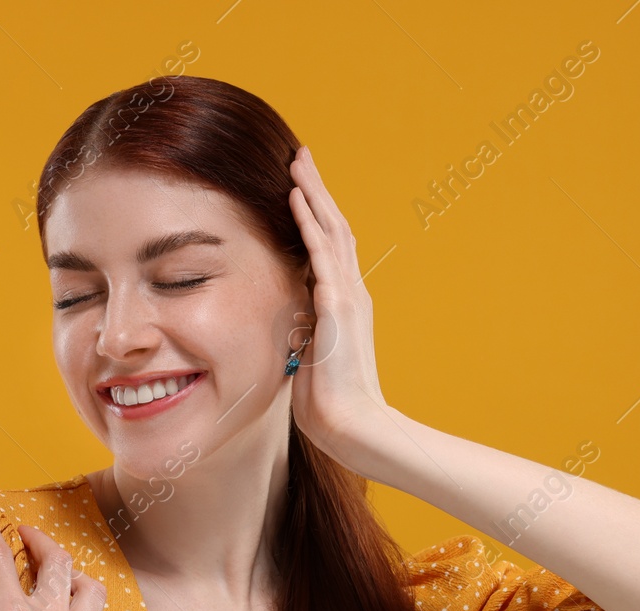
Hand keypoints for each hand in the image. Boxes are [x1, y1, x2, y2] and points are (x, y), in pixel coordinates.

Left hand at [285, 144, 392, 459]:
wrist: (352, 426)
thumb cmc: (330, 403)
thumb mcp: (310, 359)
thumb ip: (303, 336)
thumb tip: (287, 330)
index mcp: (342, 304)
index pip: (329, 248)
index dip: (315, 215)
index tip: (298, 186)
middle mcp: (349, 293)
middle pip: (334, 227)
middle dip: (315, 190)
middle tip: (300, 156)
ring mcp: (346, 298)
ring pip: (330, 230)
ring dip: (312, 193)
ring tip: (296, 162)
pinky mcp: (337, 308)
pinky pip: (321, 255)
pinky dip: (308, 223)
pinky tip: (294, 199)